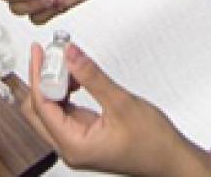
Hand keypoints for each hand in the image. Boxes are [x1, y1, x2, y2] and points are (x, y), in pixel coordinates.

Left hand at [19, 42, 210, 176]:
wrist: (172, 159)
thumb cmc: (154, 144)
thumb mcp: (122, 103)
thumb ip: (92, 77)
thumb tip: (70, 54)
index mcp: (74, 146)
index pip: (41, 105)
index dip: (38, 75)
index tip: (40, 52)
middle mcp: (70, 148)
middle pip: (37, 109)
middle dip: (42, 79)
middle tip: (53, 55)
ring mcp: (76, 142)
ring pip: (49, 109)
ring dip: (55, 84)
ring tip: (68, 63)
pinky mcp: (84, 136)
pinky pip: (64, 111)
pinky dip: (66, 92)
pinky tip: (76, 79)